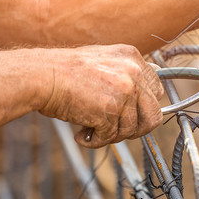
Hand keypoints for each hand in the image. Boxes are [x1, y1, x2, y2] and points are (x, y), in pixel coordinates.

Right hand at [39, 45, 163, 147]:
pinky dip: (95, 141)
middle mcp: (132, 73)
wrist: (41, 75)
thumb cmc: (65, 70)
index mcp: (132, 57)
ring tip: (92, 129)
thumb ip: (125, 73)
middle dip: (136, 128)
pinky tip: (82, 134)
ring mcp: (124, 92)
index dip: (145, 107)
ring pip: (131, 129)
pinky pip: (110, 137)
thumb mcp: (102, 59)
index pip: (156, 89)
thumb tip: (147, 90)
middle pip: (153, 114)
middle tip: (116, 130)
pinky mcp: (110, 111)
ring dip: (112, 135)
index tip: (133, 115)